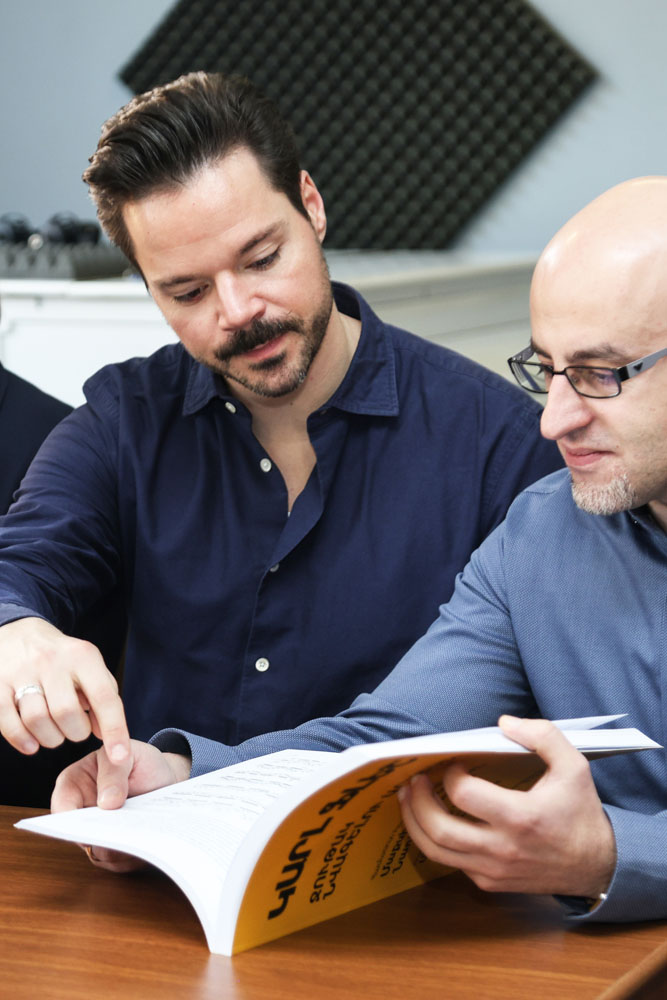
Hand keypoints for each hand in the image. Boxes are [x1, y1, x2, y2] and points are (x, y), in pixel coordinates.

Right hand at [0, 617, 129, 764]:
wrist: (19, 633)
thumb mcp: (89, 667)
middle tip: (75, 728)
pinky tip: (32, 743)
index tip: (120, 757)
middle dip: (76, 732)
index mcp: (83, 656)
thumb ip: (103, 698)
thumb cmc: (62, 659)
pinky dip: (22, 740)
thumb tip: (108, 736)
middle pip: (67, 713)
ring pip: (37, 720)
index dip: (115, 730)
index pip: (104, 697)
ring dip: (50, 738)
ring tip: (55, 732)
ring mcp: (21, 672)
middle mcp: (52, 661)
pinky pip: (8, 722)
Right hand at [51, 739, 191, 872]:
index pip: (62, 803)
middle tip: (118, 837)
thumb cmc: (140, 761)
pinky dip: (132, 857)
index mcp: (75, 782)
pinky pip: (118, 862)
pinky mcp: (115, 849)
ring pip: (99, 853)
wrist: (164, 777)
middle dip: (98, 839)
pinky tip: (145, 846)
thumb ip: (114, 771)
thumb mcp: (129, 753)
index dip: (69, 819)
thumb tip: (107, 803)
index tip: (85, 827)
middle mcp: (82, 811)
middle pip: (79, 835)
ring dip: (118, 851)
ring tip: (137, 841)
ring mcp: (98, 832)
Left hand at [398, 716, 615, 898]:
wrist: (597, 865)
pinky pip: (451, 863)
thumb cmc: (580, 811)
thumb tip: (504, 723)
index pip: (465, 795)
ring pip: (436, 852)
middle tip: (413, 780)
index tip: (454, 763)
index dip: (451, 774)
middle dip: (417, 802)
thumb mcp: (574, 765)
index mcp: (521, 817)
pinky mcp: (490, 882)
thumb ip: (543, 736)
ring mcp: (494, 870)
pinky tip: (431, 819)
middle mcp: (503, 849)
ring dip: (414, 823)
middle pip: (439, 830)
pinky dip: (435, 841)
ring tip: (409, 797)